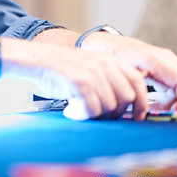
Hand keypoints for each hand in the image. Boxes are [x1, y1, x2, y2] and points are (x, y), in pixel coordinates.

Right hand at [4, 40, 149, 120]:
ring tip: (79, 110)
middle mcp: (104, 63)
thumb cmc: (62, 69)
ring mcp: (92, 71)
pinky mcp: (78, 80)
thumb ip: (110, 80)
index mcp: (110, 59)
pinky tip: (71, 110)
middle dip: (115, 113)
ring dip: (95, 115)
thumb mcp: (91, 68)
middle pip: (126, 98)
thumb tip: (129, 105)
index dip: (142, 103)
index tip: (137, 117)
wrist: (35, 59)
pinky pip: (91, 108)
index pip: (138, 83)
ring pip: (109, 106)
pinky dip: (82, 114)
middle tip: (98, 115)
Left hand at [80, 33, 176, 112]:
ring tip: (161, 109)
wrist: (102, 45)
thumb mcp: (118, 73)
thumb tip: (145, 110)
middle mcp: (165, 58)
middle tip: (169, 113)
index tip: (174, 113)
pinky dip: (175, 96)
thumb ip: (133, 89)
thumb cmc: (108, 56)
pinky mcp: (165, 67)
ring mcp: (167, 61)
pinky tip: (158, 103)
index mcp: (154, 59)